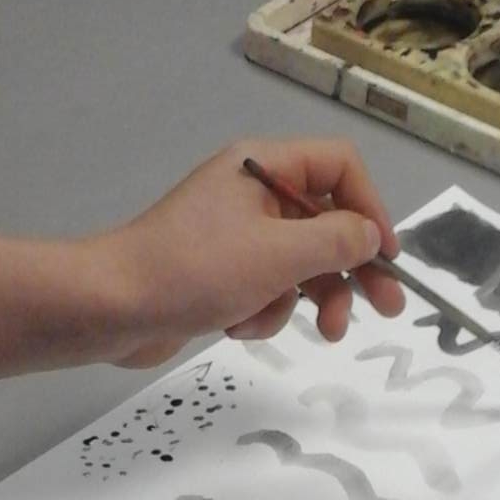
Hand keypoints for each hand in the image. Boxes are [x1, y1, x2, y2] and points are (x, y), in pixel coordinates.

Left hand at [87, 136, 404, 370]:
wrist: (112, 308)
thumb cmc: (194, 269)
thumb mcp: (279, 255)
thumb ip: (336, 242)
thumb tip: (371, 236)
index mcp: (263, 166)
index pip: (339, 168)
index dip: (371, 208)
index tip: (386, 256)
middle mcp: (251, 192)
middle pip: (326, 222)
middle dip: (353, 269)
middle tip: (386, 310)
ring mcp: (234, 234)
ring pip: (300, 263)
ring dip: (306, 299)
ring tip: (319, 333)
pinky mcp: (219, 273)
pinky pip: (266, 287)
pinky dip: (264, 311)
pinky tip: (240, 326)